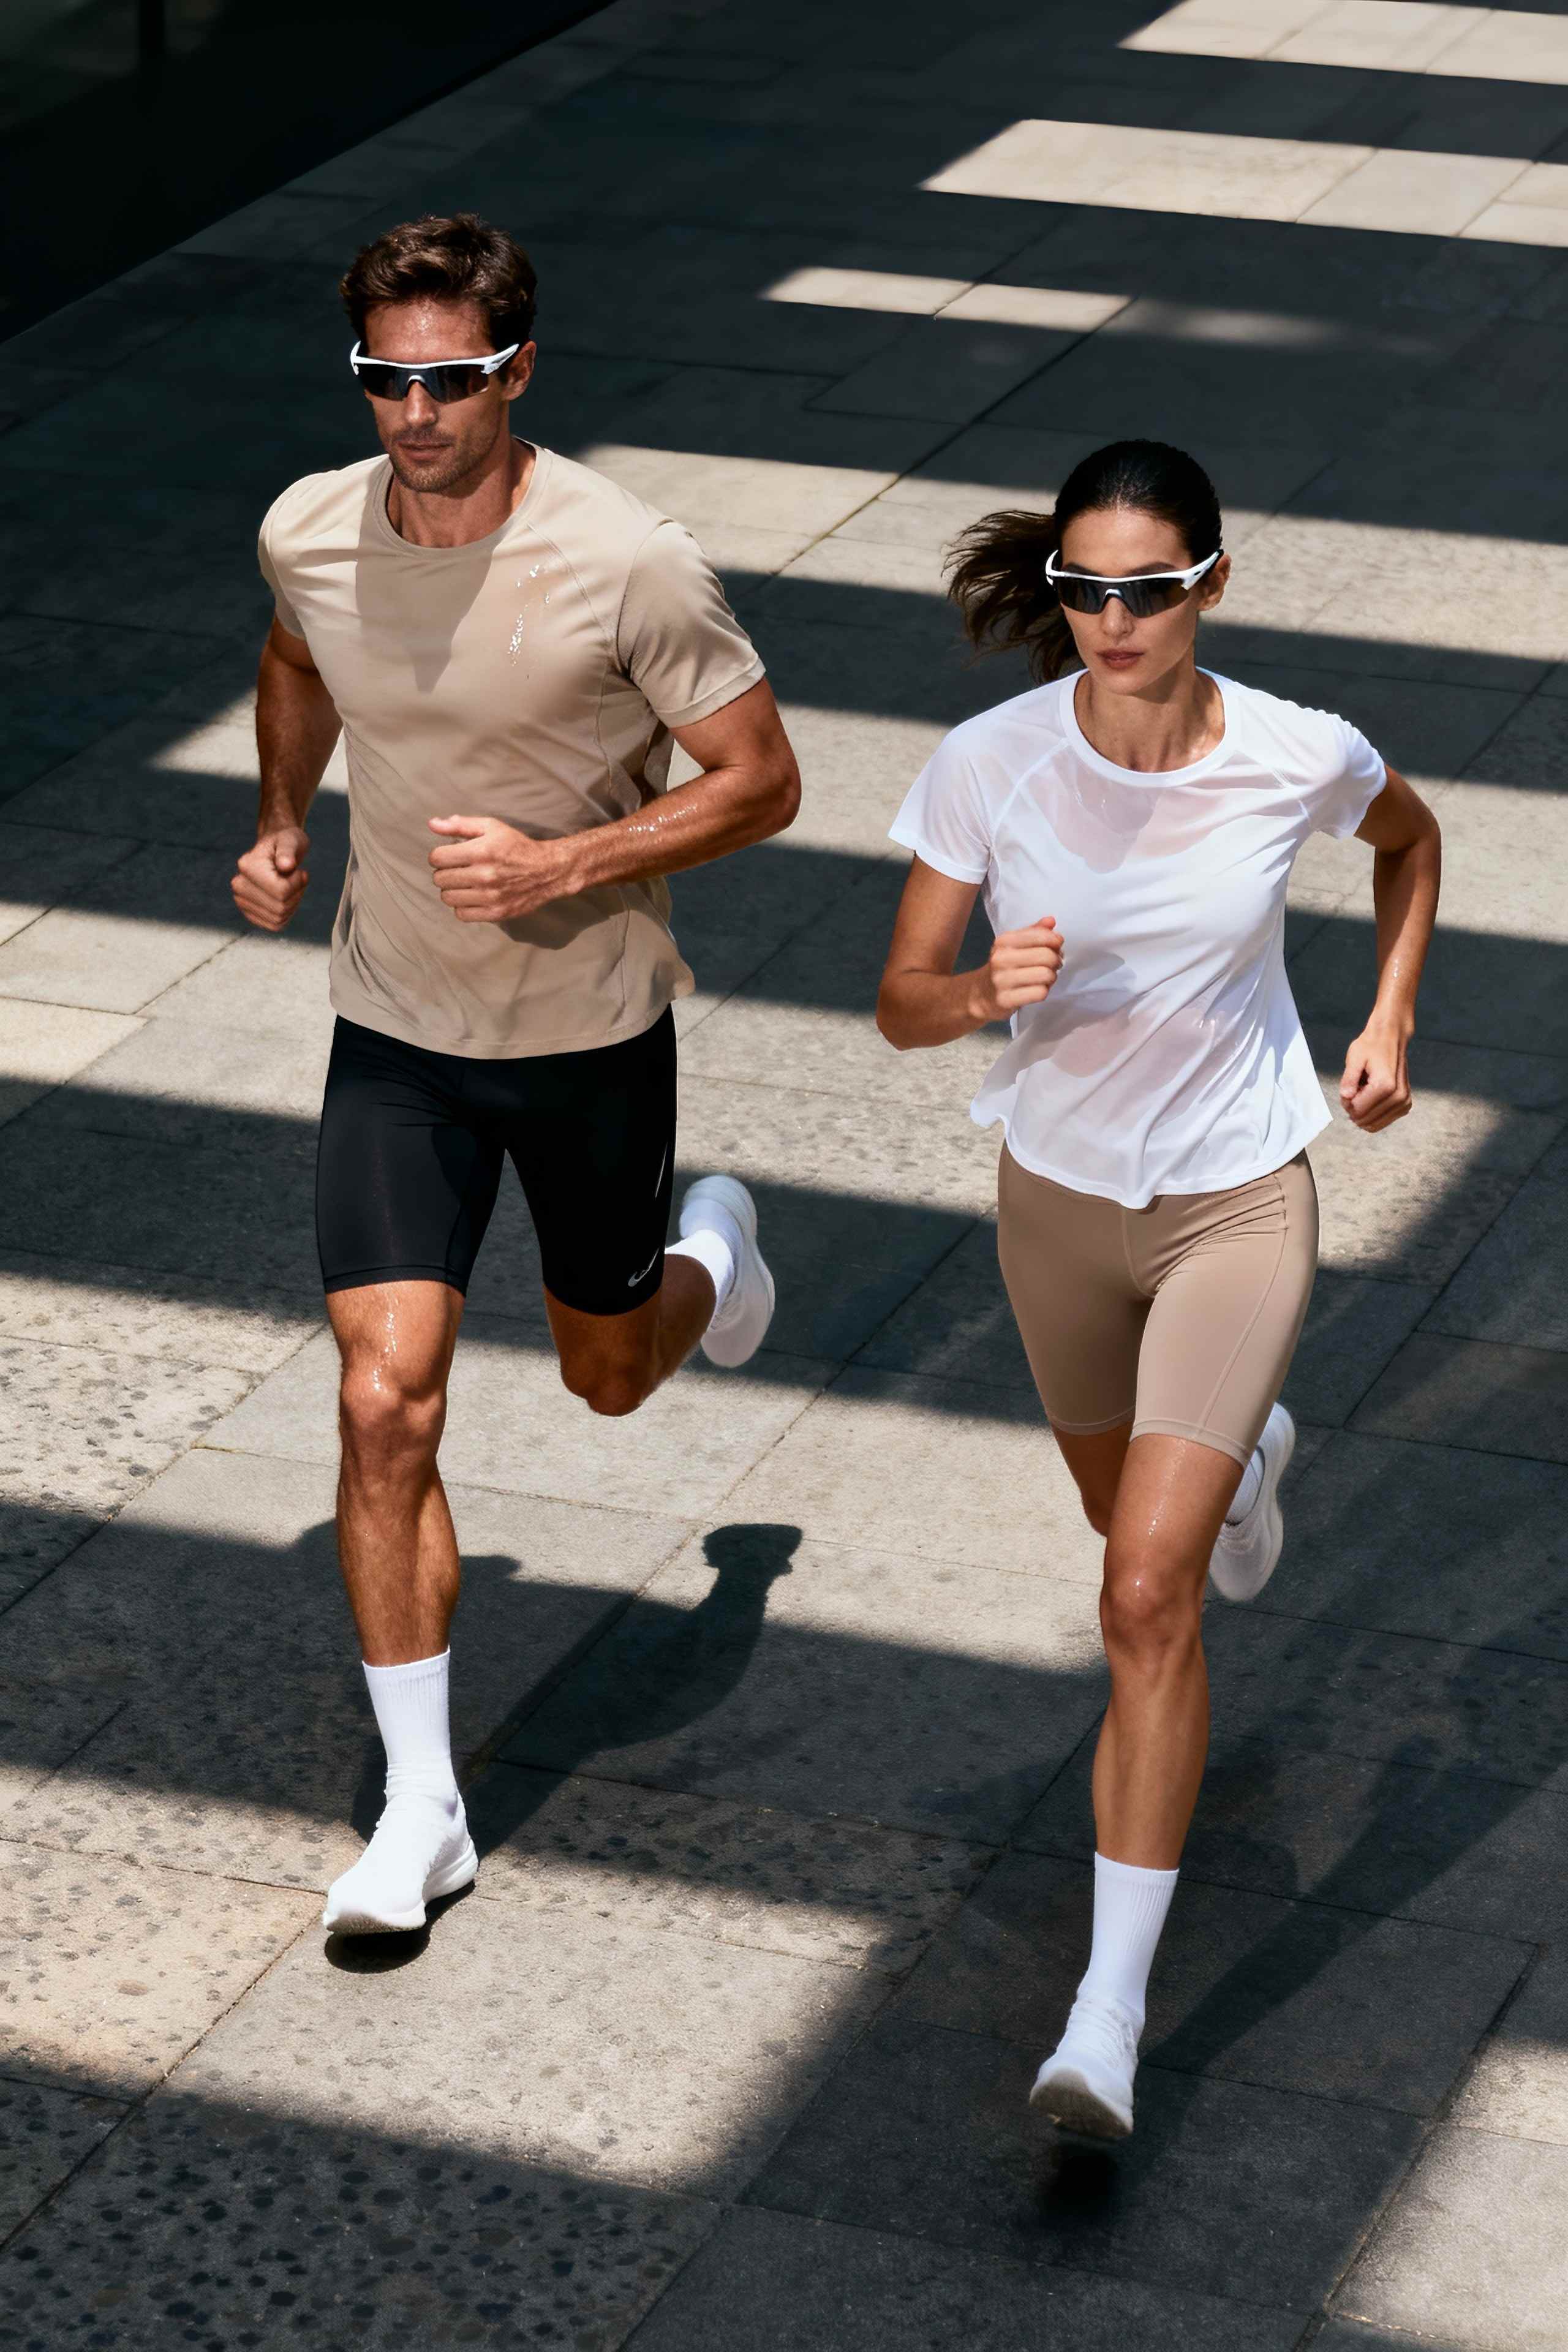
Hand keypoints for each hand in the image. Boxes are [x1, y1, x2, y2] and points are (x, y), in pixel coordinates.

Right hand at [232, 826, 309, 931]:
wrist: (276, 850)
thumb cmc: (286, 843)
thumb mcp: (291, 840)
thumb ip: (288, 851)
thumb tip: (286, 865)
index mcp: (247, 866)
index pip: (281, 891)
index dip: (297, 883)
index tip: (300, 871)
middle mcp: (239, 884)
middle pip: (280, 907)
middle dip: (296, 894)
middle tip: (297, 879)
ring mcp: (241, 900)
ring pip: (278, 918)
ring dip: (292, 904)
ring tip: (291, 886)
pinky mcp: (249, 912)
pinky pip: (274, 925)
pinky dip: (286, 915)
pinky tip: (287, 899)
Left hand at [428, 814, 576, 922]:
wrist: (547, 871)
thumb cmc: (516, 846)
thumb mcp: (491, 827)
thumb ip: (460, 825)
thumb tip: (432, 824)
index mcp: (481, 851)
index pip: (437, 858)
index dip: (438, 856)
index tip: (447, 856)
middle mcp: (484, 875)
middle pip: (440, 879)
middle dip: (444, 872)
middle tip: (457, 869)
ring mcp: (490, 897)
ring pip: (448, 898)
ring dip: (451, 890)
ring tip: (463, 883)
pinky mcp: (496, 912)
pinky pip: (462, 914)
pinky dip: (461, 906)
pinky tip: (470, 897)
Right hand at [968, 915, 1064, 1024]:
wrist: (980, 994)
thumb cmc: (1002, 968)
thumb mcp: (1013, 945)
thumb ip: (1033, 932)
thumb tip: (1050, 921)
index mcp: (1004, 941)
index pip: (1041, 935)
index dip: (1055, 941)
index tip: (1056, 946)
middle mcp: (1001, 959)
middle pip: (1047, 956)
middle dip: (1056, 961)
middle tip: (1053, 965)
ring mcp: (1002, 980)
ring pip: (1046, 974)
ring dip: (1051, 977)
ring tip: (1044, 977)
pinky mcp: (1006, 999)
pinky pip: (1040, 993)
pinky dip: (1043, 991)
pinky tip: (1036, 989)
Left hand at [1340, 1022, 1411, 1131]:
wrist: (1391, 1037)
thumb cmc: (1372, 1046)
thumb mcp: (1354, 1058)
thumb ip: (1349, 1080)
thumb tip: (1346, 1097)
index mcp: (1385, 1086)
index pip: (1357, 1111)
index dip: (1346, 1103)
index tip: (1349, 1088)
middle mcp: (1398, 1096)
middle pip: (1365, 1119)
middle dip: (1355, 1108)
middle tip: (1356, 1089)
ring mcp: (1404, 1102)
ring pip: (1374, 1124)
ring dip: (1365, 1111)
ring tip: (1367, 1090)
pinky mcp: (1405, 1105)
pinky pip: (1383, 1121)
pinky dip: (1374, 1112)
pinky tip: (1374, 1096)